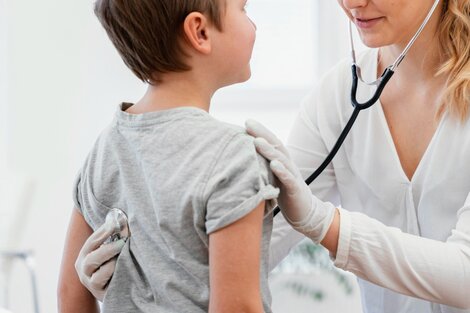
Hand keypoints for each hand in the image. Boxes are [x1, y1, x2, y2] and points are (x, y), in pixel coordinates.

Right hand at [75, 220, 125, 300]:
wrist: (114, 289)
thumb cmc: (112, 264)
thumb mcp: (108, 252)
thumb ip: (111, 239)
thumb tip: (122, 221)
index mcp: (84, 257)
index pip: (91, 243)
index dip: (102, 232)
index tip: (115, 223)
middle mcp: (84, 271)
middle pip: (90, 260)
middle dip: (107, 250)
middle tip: (123, 242)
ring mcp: (91, 284)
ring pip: (97, 276)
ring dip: (111, 264)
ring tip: (124, 257)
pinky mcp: (101, 294)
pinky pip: (106, 286)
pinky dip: (113, 276)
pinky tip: (124, 268)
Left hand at [245, 119, 336, 242]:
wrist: (304, 212)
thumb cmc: (283, 193)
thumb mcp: (271, 176)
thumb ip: (261, 166)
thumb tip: (242, 156)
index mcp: (281, 161)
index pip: (271, 142)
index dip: (260, 131)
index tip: (246, 121)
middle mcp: (287, 165)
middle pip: (275, 146)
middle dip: (262, 134)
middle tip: (249, 123)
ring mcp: (292, 176)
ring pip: (281, 160)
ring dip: (269, 150)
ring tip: (257, 141)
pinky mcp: (295, 190)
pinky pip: (288, 179)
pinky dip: (281, 171)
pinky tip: (273, 165)